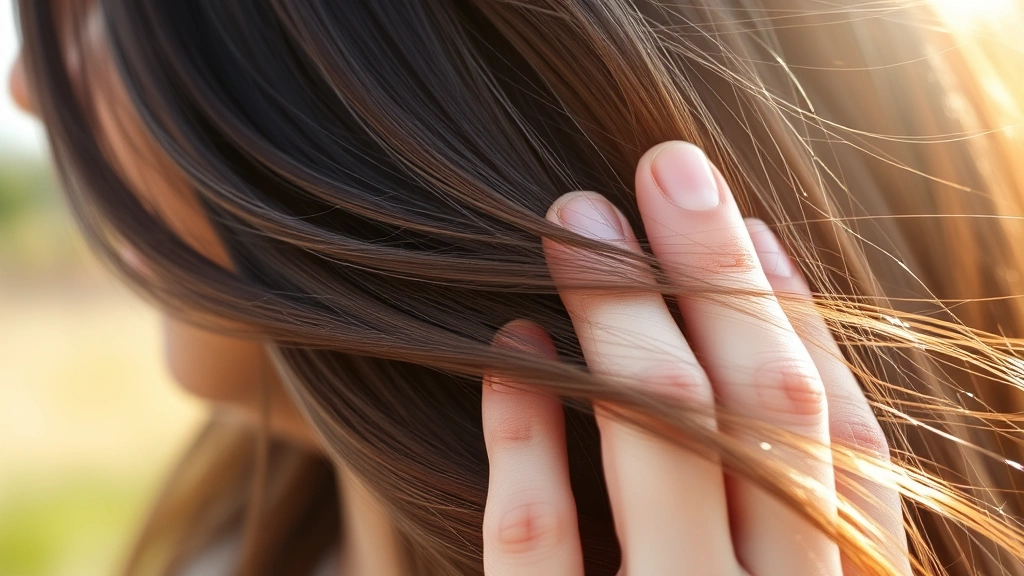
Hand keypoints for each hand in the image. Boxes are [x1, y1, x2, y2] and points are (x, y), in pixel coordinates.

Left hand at [480, 142, 907, 574]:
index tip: (753, 227)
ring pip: (664, 438)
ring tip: (577, 219)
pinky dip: (522, 428)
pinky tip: (515, 348)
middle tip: (666, 166)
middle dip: (719, 271)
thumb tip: (763, 333)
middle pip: (767, 406)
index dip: (802, 323)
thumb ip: (784, 512)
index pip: (846, 445)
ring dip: (621, 307)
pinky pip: (537, 532)